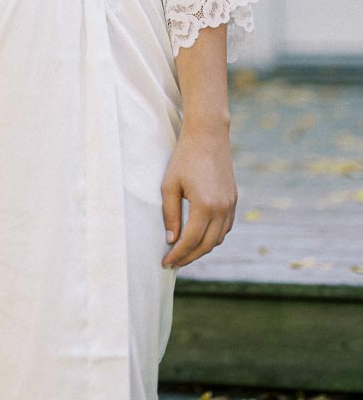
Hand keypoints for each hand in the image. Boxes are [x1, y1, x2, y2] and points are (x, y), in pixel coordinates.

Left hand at [160, 122, 236, 270]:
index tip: (165, 263)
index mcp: (204, 206)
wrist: (208, 135)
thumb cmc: (184, 158)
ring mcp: (230, 205)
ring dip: (202, 248)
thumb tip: (171, 240)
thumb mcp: (169, 185)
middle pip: (206, 245)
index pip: (190, 241)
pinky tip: (200, 236)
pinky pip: (225, 227)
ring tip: (184, 251)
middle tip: (173, 263)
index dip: (177, 255)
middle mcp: (222, 209)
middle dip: (189, 257)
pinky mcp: (233, 200)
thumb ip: (169, 214)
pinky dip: (213, 236)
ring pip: (218, 238)